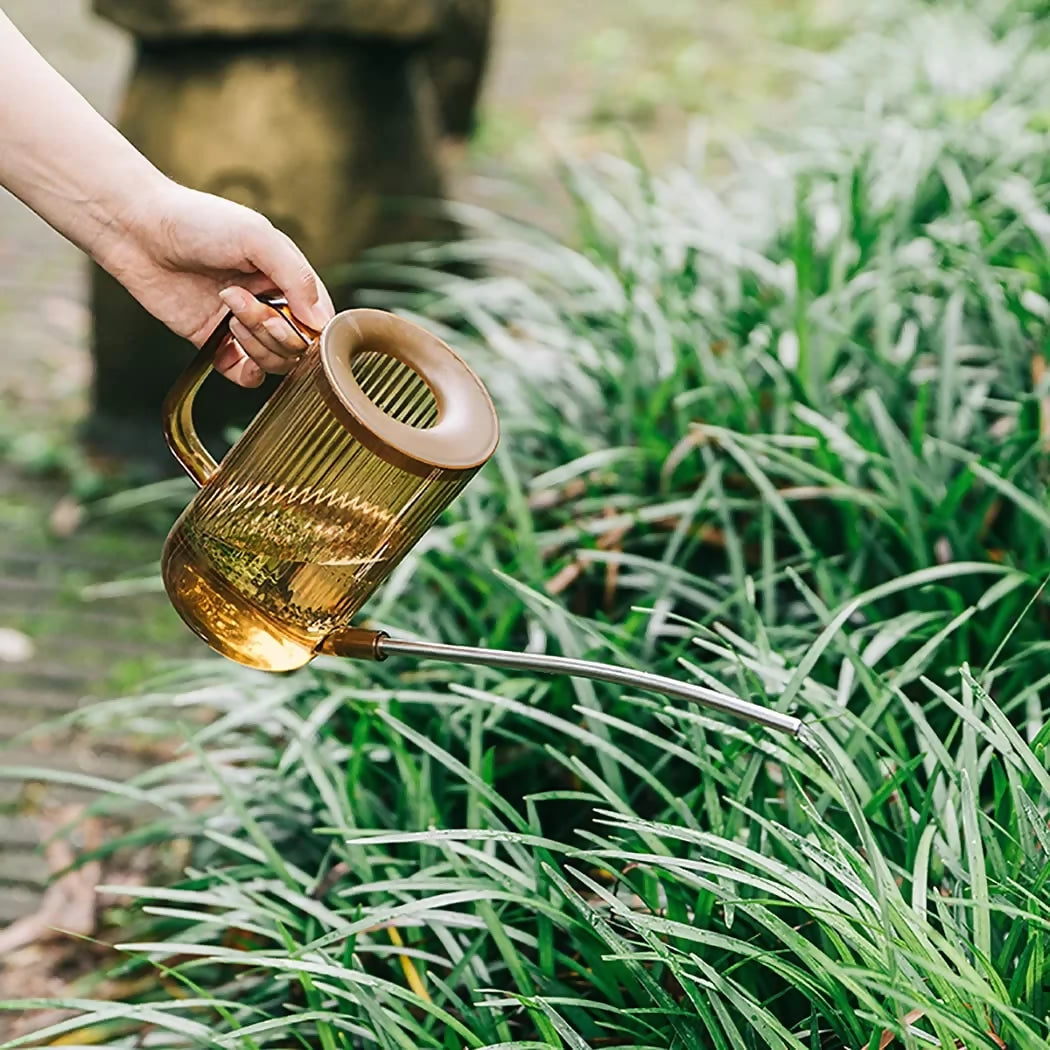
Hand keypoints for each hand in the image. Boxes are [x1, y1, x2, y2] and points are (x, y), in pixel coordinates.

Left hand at [99, 179, 335, 387]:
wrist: (139, 228)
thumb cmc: (198, 221)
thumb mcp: (258, 237)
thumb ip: (297, 277)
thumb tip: (321, 323)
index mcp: (289, 279)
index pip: (320, 322)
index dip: (309, 330)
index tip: (284, 314)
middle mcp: (271, 304)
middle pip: (297, 346)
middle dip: (274, 333)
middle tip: (240, 303)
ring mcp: (243, 325)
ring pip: (274, 363)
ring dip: (256, 346)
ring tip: (227, 310)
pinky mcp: (215, 341)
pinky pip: (244, 375)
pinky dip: (245, 372)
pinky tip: (229, 348)